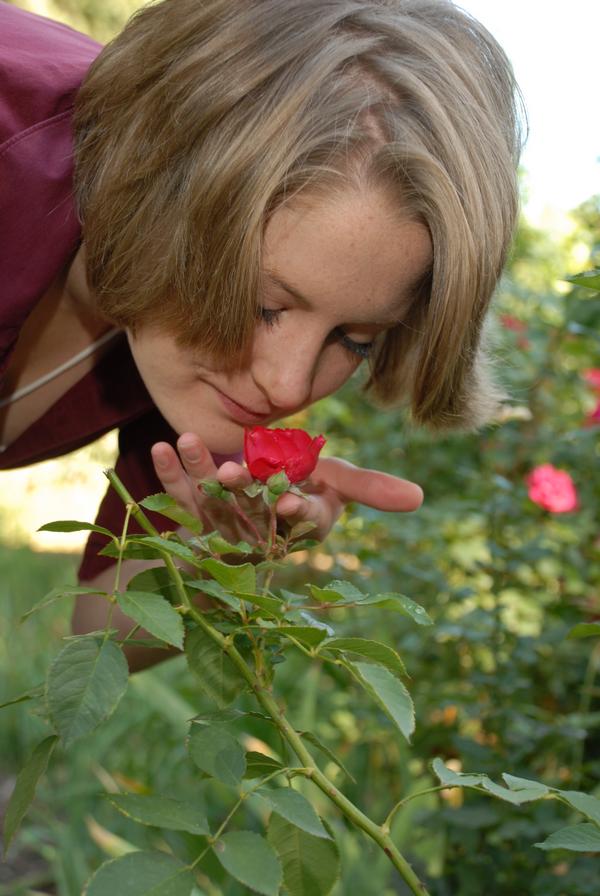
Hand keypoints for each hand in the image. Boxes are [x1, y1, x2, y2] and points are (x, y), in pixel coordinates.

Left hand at [151, 433, 422, 544]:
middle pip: (254, 516)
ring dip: (199, 476)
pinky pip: (180, 499)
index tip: (291, 502)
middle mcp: (263, 533)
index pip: (306, 526)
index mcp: (300, 529)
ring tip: (186, 442)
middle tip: (230, 474)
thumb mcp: (337, 482)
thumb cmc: (302, 484)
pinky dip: (170, 474)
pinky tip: (159, 449)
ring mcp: (225, 527)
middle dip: (243, 494)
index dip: (300, 515)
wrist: (254, 495)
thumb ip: (370, 486)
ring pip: (213, 505)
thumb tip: (420, 497)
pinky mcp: (193, 519)